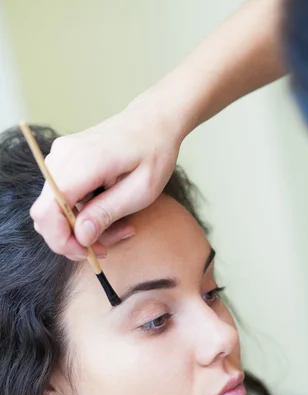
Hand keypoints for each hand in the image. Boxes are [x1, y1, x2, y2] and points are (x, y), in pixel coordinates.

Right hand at [30, 90, 182, 259]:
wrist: (153, 122)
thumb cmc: (154, 153)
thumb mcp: (141, 190)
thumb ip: (108, 212)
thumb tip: (81, 236)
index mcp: (83, 163)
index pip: (48, 212)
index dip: (62, 240)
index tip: (89, 252)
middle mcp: (63, 157)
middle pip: (45, 215)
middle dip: (73, 239)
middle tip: (107, 246)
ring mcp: (60, 157)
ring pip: (53, 210)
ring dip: (82, 228)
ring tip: (119, 227)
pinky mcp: (64, 162)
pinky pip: (62, 198)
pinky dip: (82, 214)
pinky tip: (109, 212)